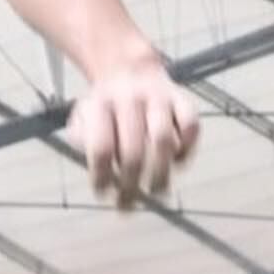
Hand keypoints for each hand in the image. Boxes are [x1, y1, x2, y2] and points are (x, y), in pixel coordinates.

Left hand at [68, 55, 199, 207]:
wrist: (127, 70)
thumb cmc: (104, 107)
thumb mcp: (81, 119)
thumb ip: (83, 143)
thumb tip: (102, 173)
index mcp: (100, 105)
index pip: (101, 148)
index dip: (102, 176)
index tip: (103, 194)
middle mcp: (130, 99)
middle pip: (133, 150)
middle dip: (131, 183)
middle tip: (129, 204)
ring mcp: (159, 98)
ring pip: (163, 140)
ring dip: (160, 172)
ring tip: (156, 192)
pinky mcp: (183, 99)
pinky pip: (191, 126)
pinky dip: (187, 148)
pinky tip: (177, 163)